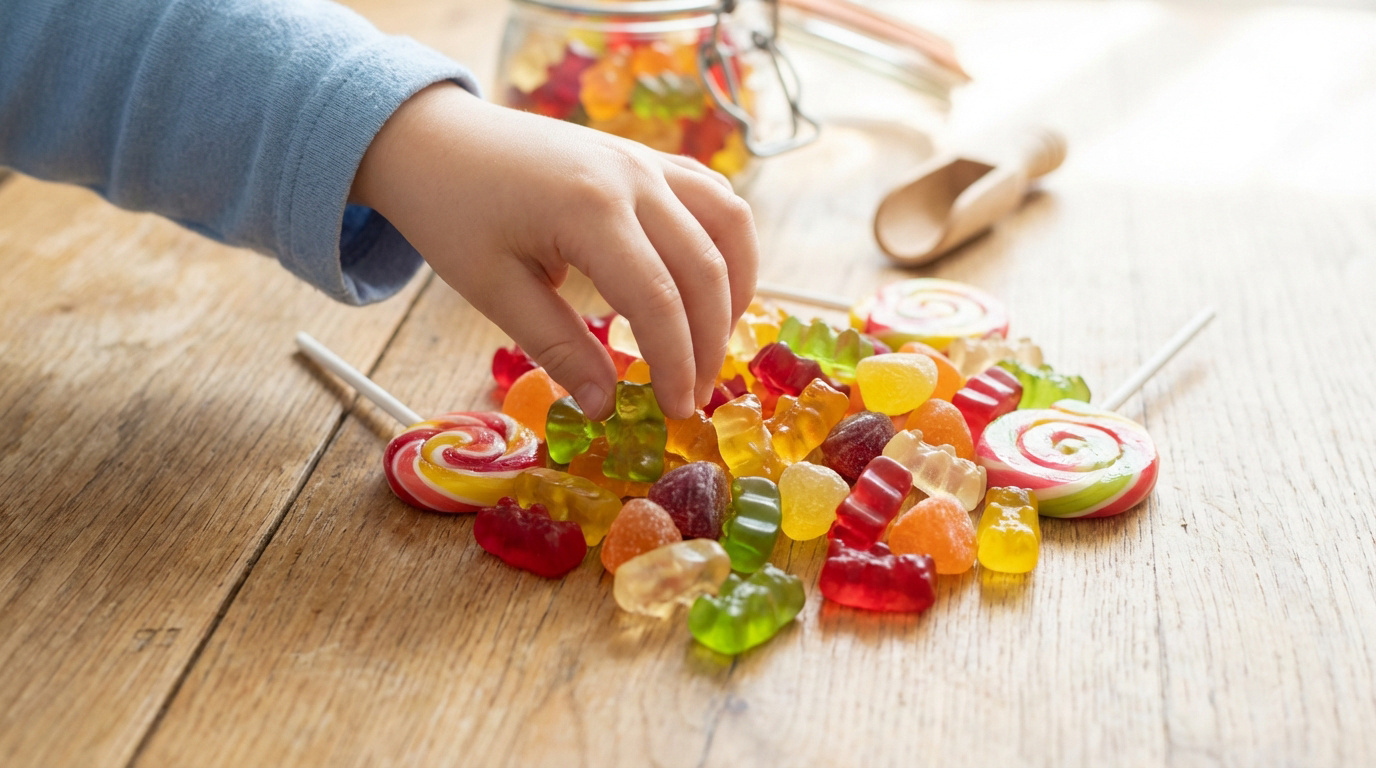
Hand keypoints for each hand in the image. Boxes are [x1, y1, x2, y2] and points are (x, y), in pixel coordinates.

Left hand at [351, 83, 758, 420]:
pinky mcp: (647, 157)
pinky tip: (712, 284)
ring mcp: (646, 159)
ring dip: (735, 289)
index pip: (658, 300)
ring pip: (728, 224)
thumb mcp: (493, 289)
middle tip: (694, 395)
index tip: (676, 412)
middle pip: (705, 268)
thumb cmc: (451, 212)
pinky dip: (726, 243)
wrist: (433, 138)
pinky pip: (713, 195)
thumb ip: (557, 348)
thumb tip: (606, 409)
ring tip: (714, 342)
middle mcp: (632, 176)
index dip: (676, 364)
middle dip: (710, 342)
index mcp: (588, 209)